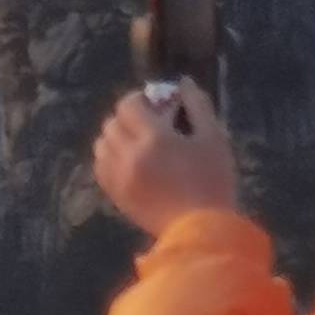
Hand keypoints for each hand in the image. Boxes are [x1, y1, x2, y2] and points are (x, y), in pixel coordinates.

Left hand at [94, 84, 239, 238]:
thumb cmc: (213, 181)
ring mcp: (120, 177)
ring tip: (136, 143)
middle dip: (127, 117)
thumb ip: (198, 106)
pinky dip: (109, 158)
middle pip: (112, 123)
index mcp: (154, 138)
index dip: (138, 99)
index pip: (128, 105)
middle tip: (147, 123)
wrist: (201, 231)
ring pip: (102, 145)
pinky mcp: (117, 195)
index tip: (153, 105)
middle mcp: (130, 155)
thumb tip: (184, 83)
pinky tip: (128, 162)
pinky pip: (100, 167)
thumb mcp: (214, 139)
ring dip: (116, 137)